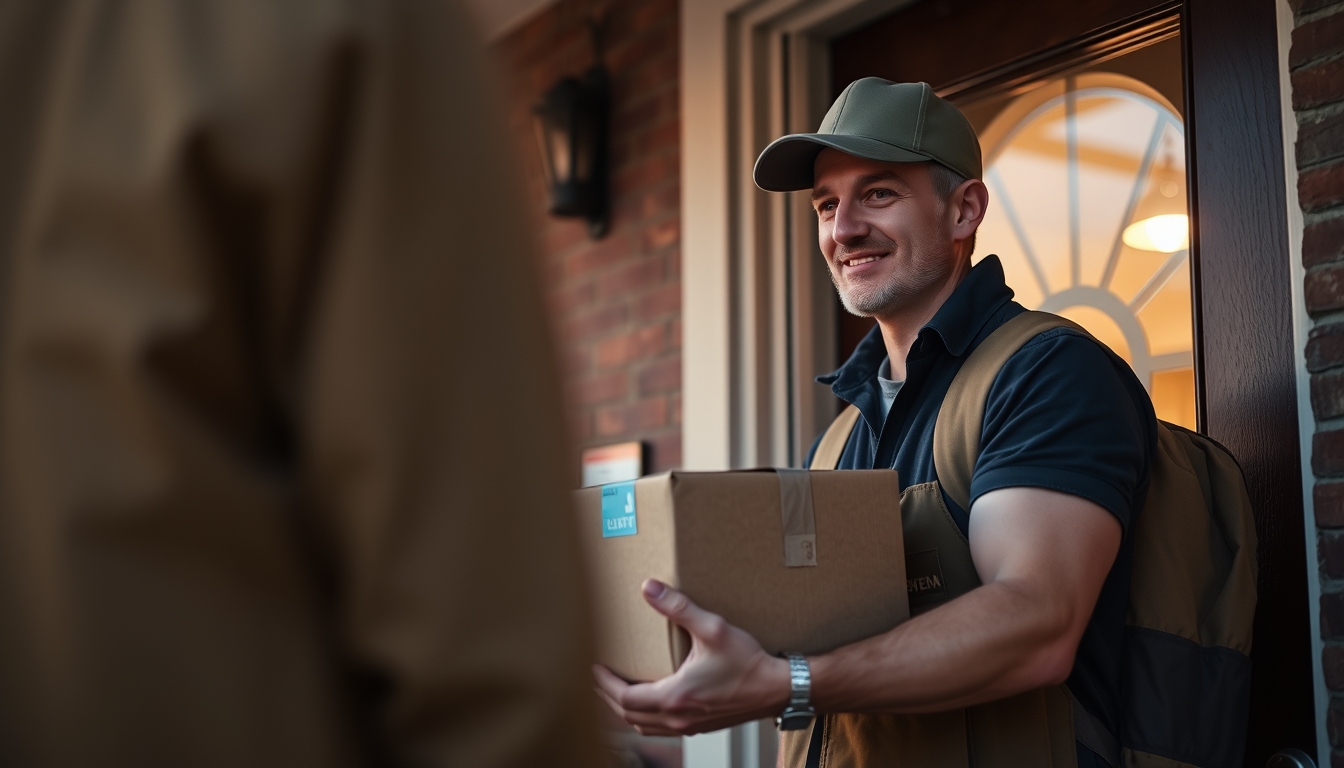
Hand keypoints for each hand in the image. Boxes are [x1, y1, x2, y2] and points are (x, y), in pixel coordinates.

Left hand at [592, 579, 790, 735]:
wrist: (778, 689)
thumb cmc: (749, 663)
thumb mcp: (713, 628)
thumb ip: (679, 608)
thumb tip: (650, 589)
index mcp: (675, 696)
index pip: (625, 698)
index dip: (605, 684)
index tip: (595, 667)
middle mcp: (679, 717)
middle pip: (629, 717)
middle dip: (609, 698)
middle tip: (599, 679)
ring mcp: (690, 726)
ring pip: (644, 727)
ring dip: (626, 711)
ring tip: (617, 692)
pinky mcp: (701, 726)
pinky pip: (661, 729)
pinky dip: (645, 718)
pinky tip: (649, 702)